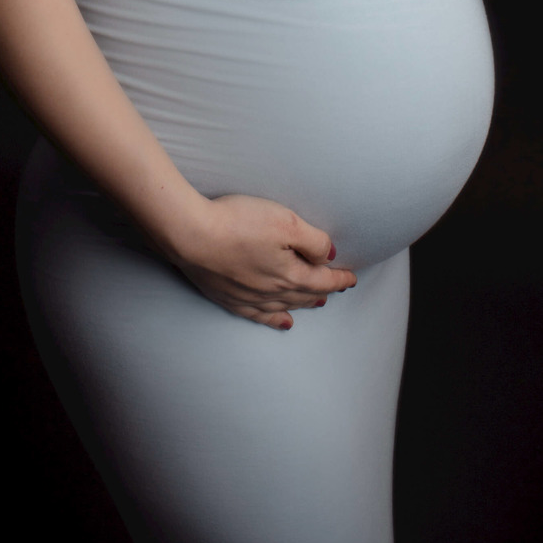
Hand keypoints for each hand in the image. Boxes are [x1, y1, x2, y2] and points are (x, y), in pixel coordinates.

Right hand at [165, 194, 356, 328]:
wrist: (191, 236)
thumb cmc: (238, 223)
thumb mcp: (286, 221)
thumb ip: (313, 240)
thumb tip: (330, 256)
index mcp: (291, 274)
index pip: (323, 280)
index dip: (340, 278)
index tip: (351, 278)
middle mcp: (273, 292)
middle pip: (306, 294)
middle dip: (324, 291)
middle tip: (337, 289)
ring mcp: (249, 298)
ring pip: (285, 306)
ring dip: (304, 305)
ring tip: (317, 304)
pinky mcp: (229, 297)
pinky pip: (259, 316)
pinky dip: (274, 319)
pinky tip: (282, 321)